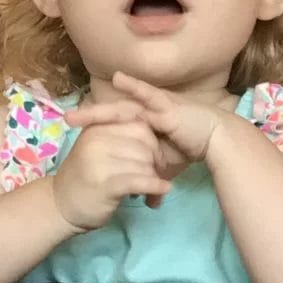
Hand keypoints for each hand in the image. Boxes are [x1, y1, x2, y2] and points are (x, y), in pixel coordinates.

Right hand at [47, 115, 179, 230]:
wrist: (59, 206)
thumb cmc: (84, 178)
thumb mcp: (97, 148)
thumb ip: (121, 137)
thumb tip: (159, 140)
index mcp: (97, 127)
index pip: (139, 125)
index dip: (153, 143)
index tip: (154, 160)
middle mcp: (96, 140)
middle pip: (145, 145)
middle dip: (156, 163)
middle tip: (155, 177)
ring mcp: (99, 162)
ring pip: (144, 164)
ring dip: (154, 179)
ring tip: (151, 192)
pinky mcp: (104, 185)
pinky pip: (139, 180)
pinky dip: (155, 186)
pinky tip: (162, 190)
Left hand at [70, 71, 226, 168]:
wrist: (217, 139)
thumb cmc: (192, 148)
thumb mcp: (167, 168)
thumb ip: (155, 180)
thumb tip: (151, 203)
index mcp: (143, 121)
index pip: (114, 122)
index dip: (95, 125)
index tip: (74, 131)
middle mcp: (146, 110)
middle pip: (112, 112)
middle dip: (89, 116)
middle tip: (66, 120)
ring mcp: (155, 106)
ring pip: (123, 106)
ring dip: (100, 109)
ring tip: (78, 113)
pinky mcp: (167, 106)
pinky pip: (148, 95)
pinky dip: (134, 87)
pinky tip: (118, 79)